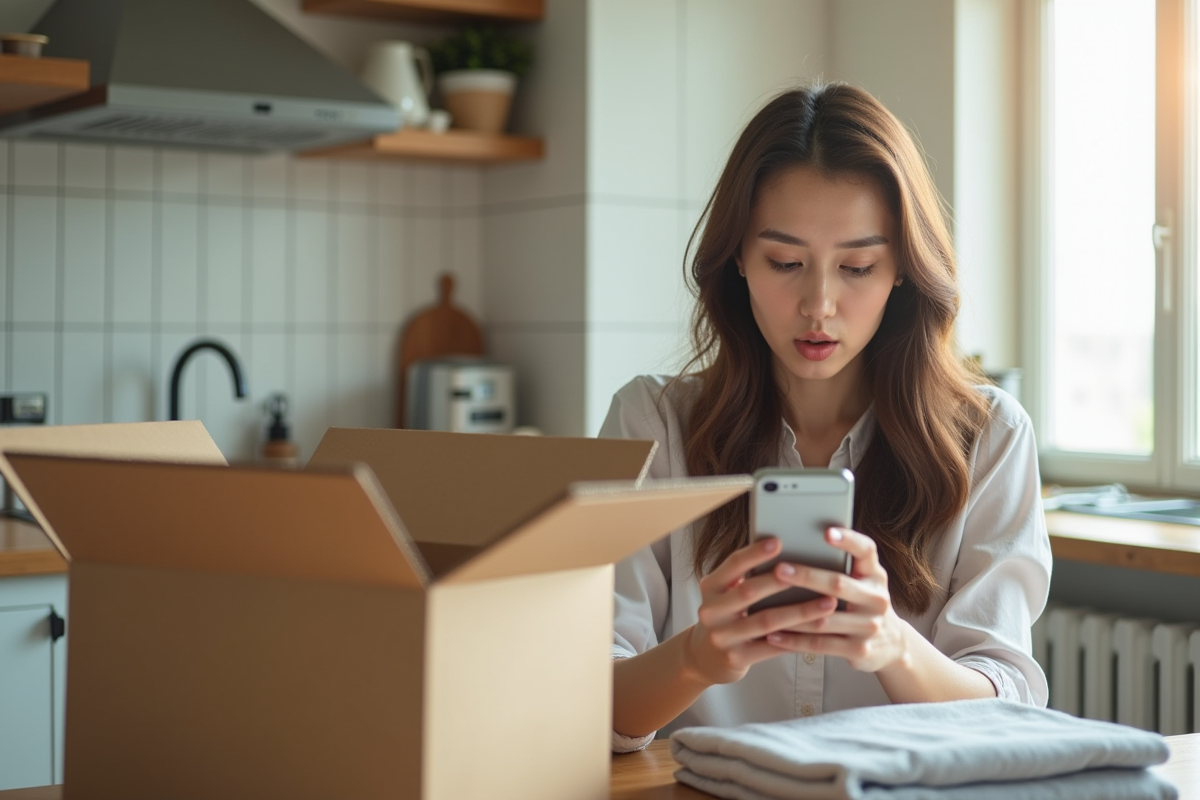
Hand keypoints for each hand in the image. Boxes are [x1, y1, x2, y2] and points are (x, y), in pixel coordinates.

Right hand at [684, 536, 837, 685]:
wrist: (705, 656)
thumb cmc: (727, 615)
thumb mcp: (726, 593)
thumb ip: (747, 576)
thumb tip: (788, 555)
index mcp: (711, 587)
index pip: (733, 565)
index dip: (755, 553)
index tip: (778, 542)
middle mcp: (711, 610)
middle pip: (749, 592)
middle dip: (781, 582)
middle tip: (810, 573)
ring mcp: (722, 636)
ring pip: (766, 621)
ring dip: (800, 612)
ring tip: (828, 603)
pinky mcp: (736, 658)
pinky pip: (772, 647)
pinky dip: (796, 637)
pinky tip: (818, 629)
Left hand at [763, 527, 909, 672]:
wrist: (891, 644)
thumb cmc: (862, 602)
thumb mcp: (861, 581)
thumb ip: (840, 565)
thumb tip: (793, 544)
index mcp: (875, 574)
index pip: (866, 550)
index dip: (848, 540)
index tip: (826, 532)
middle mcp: (876, 598)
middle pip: (838, 584)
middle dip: (806, 577)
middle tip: (779, 569)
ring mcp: (869, 626)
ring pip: (825, 619)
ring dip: (793, 612)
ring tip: (764, 604)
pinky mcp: (859, 649)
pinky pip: (820, 644)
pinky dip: (794, 640)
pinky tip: (772, 635)